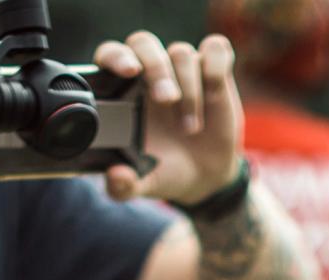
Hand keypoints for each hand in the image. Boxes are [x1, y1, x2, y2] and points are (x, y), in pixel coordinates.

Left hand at [91, 31, 241, 205]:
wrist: (206, 178)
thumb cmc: (167, 171)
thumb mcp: (146, 183)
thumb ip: (125, 186)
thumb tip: (115, 177)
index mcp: (125, 92)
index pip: (111, 55)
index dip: (116, 56)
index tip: (129, 71)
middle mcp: (151, 74)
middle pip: (144, 44)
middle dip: (157, 69)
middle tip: (167, 100)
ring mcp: (183, 70)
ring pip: (181, 54)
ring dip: (189, 90)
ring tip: (190, 128)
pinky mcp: (214, 72)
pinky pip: (216, 49)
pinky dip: (216, 67)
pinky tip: (214, 93)